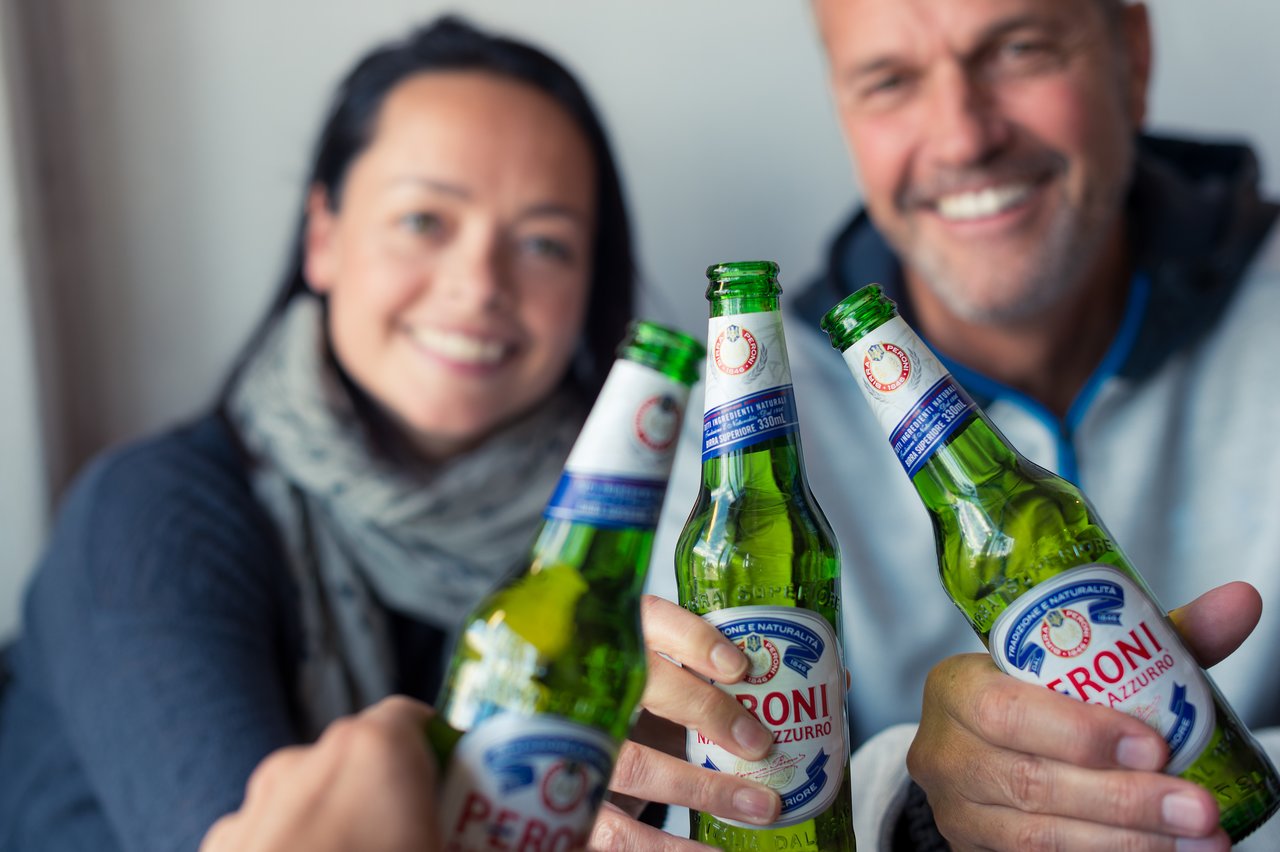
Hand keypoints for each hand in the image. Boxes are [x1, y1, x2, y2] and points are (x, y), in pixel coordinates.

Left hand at [200, 696, 438, 851]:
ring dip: (335, 827)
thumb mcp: (451, 850)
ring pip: (308, 798)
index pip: (415, 720)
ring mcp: (254, 805)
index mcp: (375, 752)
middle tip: (410, 841)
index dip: (441, 757)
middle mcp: (306, 760)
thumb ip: (469, 839)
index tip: (456, 800)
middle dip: (385, 797)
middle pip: (361, 761)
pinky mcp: (218, 846)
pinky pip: (267, 837)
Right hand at [587, 594, 781, 848]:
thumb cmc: (640, 715)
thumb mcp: (673, 692)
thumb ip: (732, 688)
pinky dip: (670, 850)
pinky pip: (621, 832)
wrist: (566, 760)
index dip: (692, 638)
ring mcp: (572, 745)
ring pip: (633, 765)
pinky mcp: (574, 804)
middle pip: (640, 685)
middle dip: (704, 709)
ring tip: (762, 806)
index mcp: (620, 641)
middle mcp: (590, 686)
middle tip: (760, 739)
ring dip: (703, 788)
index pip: (650, 620)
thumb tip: (838, 684)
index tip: (739, 665)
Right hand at [908, 581, 1261, 850]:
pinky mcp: (977, 851)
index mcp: (957, 686)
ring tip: (1201, 841)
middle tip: (1198, 807)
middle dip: (1124, 800)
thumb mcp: (1075, 658)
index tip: (1154, 743)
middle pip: (1030, 782)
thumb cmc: (1034, 691)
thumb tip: (1239, 602)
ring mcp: (958, 810)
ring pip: (1039, 836)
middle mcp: (946, 751)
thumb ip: (1150, 637)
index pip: (1006, 709)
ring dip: (1128, 842)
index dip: (1078, 732)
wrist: (979, 746)